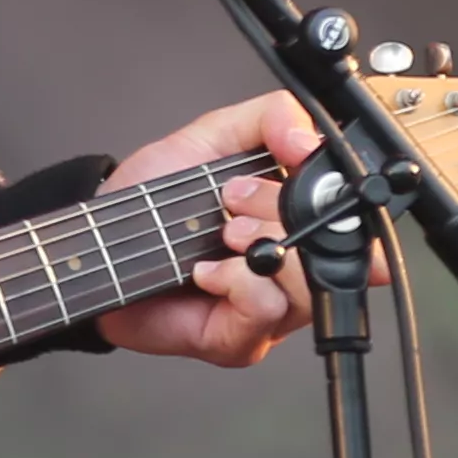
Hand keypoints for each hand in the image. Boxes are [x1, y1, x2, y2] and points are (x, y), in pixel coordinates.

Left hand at [93, 91, 319, 368]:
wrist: (100, 245)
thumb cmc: (154, 201)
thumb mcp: (213, 137)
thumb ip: (269, 118)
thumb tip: (309, 138)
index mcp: (298, 224)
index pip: (357, 220)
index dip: (334, 194)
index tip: (289, 165)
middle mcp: (293, 272)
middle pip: (340, 254)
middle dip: (284, 214)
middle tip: (234, 201)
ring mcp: (272, 312)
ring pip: (309, 286)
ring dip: (262, 246)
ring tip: (222, 234)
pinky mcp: (241, 339)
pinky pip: (265, 309)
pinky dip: (235, 280)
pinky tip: (205, 270)